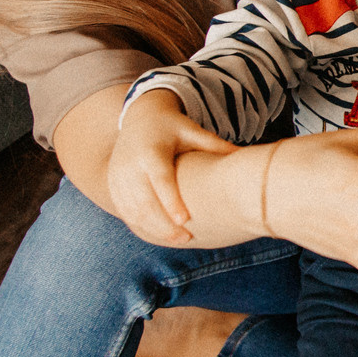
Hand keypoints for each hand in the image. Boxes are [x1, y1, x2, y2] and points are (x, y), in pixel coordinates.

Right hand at [109, 92, 237, 244]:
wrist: (138, 117)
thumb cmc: (172, 127)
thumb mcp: (193, 131)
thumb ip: (215, 145)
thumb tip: (245, 157)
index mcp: (150, 150)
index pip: (159, 179)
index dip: (171, 201)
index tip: (185, 220)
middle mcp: (129, 165)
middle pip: (143, 201)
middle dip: (163, 224)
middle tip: (187, 238)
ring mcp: (117, 176)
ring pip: (131, 211)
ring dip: (152, 229)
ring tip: (178, 239)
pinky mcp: (112, 185)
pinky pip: (124, 211)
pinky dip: (140, 225)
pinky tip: (159, 234)